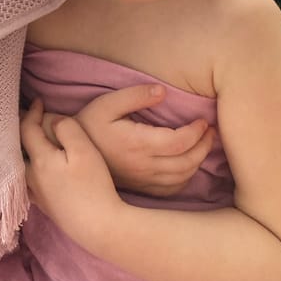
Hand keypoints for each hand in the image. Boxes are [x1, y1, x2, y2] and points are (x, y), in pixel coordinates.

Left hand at [20, 98, 122, 248]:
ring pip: (21, 167)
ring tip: (26, 140)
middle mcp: (31, 178)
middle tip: (24, 115)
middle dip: (21, 130)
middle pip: (18, 149)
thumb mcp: (83, 149)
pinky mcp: (46, 207)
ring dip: (22, 151)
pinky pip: (28, 182)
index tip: (39, 101)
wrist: (99, 227)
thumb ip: (66, 128)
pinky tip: (34, 171)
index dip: (31, 112)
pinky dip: (27, 170)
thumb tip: (52, 121)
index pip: (27, 129)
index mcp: (39, 160)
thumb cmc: (93, 185)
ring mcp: (37, 195)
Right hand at [73, 84, 214, 196]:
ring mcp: (143, 180)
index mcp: (137, 144)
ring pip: (182, 176)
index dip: (196, 132)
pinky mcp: (141, 188)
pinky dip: (186, 177)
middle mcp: (143, 166)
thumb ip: (135, 95)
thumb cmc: (89, 125)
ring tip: (204, 143)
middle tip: (210, 131)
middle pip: (186, 161)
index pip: (179, 142)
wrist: (70, 154)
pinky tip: (188, 164)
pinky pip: (172, 189)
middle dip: (204, 146)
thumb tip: (162, 92)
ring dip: (198, 160)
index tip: (202, 120)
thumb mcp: (107, 103)